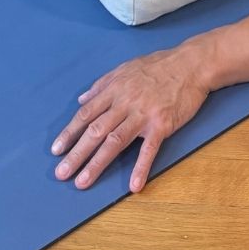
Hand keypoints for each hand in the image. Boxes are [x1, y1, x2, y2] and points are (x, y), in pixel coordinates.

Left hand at [51, 46, 210, 191]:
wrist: (192, 64)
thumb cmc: (160, 65)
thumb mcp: (126, 67)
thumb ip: (102, 84)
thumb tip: (82, 99)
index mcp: (115, 90)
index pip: (86, 114)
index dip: (70, 133)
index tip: (57, 150)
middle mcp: (125, 103)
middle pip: (95, 131)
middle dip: (76, 154)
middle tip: (62, 173)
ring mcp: (143, 114)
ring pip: (115, 141)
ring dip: (97, 163)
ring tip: (83, 181)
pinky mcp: (162, 124)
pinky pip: (149, 149)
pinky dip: (141, 167)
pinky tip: (134, 185)